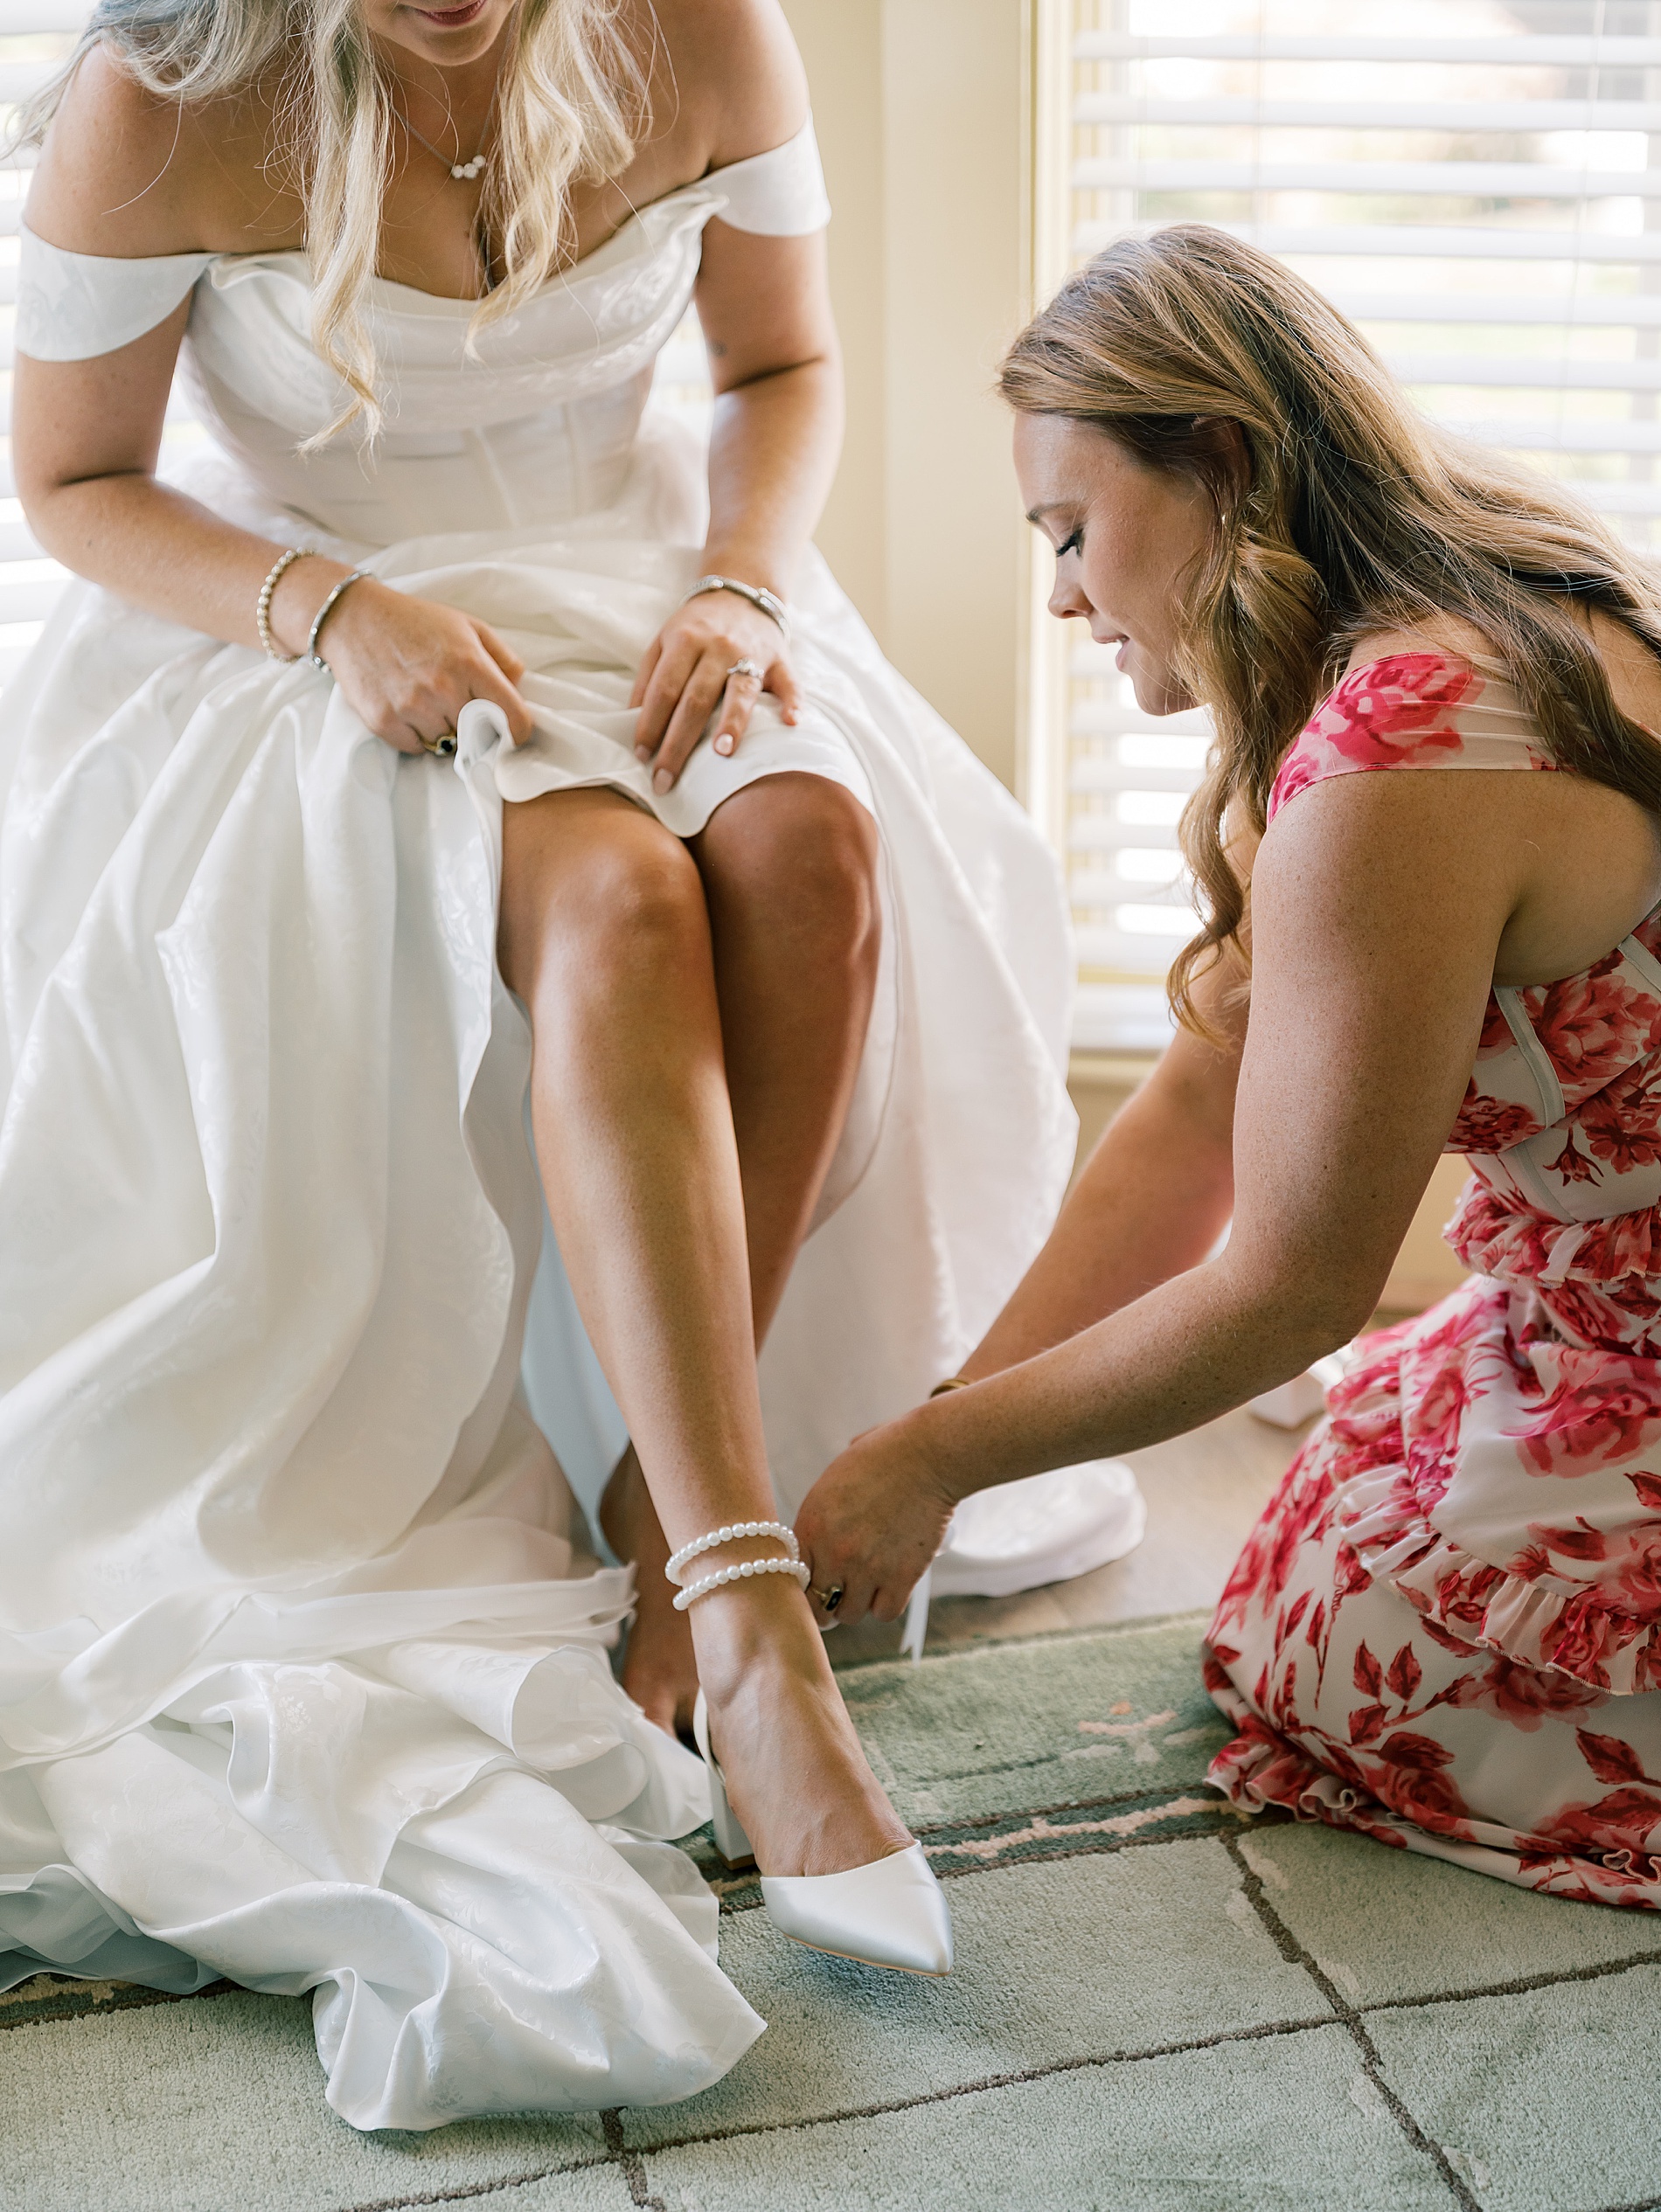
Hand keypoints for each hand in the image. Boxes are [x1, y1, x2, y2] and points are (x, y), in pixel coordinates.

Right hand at [275, 561, 533, 754]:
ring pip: (446, 743)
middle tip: (459, 706)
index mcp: (469, 663)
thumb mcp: (467, 626)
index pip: (512, 717)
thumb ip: (502, 657)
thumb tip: (519, 689)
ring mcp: (411, 706)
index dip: (518, 731)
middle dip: (474, 726)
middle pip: (478, 735)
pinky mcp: (383, 720)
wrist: (353, 618)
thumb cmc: (415, 621)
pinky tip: (406, 708)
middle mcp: (442, 687)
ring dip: (442, 729)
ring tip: (427, 700)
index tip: (513, 733)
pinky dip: (415, 735)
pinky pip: (415, 747)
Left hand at [629, 588, 800, 792]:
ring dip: (732, 721)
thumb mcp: (664, 642)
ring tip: (722, 752)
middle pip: (695, 699)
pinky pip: (789, 682)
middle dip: (678, 743)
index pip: (664, 690)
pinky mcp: (780, 659)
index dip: (650, 724)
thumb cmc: (696, 628)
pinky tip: (790, 722)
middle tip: (666, 780)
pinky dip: (792, 701)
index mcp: (685, 641)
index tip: (642, 757)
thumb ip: (648, 678)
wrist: (741, 592)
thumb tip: (632, 720)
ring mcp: (751, 652)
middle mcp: (718, 646)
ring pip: (740, 691)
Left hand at [794, 1415, 959, 1626]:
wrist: (926, 1456)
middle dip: (825, 1604)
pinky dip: (886, 1604)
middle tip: (838, 1594)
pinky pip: (884, 1613)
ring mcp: (868, 1568)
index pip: (790, 1579)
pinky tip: (889, 1588)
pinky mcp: (901, 1576)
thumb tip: (817, 1533)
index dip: (801, 1586)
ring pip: (850, 1614)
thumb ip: (819, 1516)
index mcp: (811, 1526)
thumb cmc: (881, 1457)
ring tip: (867, 1585)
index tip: (813, 1585)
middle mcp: (834, 1552)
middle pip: (817, 1606)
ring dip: (857, 1603)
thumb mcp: (832, 1480)